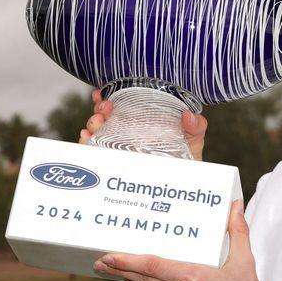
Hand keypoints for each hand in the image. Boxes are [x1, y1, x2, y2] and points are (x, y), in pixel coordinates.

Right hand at [80, 87, 208, 160]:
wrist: (183, 188)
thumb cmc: (185, 162)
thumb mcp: (193, 141)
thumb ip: (195, 127)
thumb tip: (189, 115)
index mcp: (140, 125)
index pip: (119, 107)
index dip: (108, 98)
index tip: (103, 92)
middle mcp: (124, 137)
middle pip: (103, 118)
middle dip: (100, 109)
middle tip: (105, 108)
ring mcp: (117, 151)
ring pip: (95, 134)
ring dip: (93, 124)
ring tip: (99, 122)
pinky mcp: (112, 167)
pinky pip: (92, 154)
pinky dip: (86, 144)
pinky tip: (88, 138)